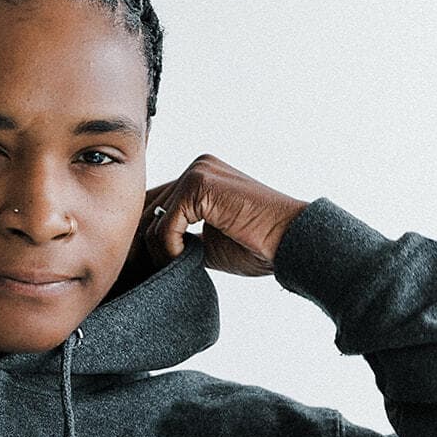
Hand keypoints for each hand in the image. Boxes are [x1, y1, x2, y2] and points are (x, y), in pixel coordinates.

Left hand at [127, 153, 309, 279]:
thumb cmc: (257, 247)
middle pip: (148, 207)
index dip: (146, 234)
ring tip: (181, 264)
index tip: (145, 262)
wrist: (290, 243)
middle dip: (146, 242)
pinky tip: (188, 257)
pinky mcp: (199, 185)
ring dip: (161, 250)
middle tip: (151, 268)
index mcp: (202, 177)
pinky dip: (171, 248)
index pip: (156, 202)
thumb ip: (179, 237)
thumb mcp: (207, 242)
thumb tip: (145, 249)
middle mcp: (198, 168)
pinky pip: (165, 224)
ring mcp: (198, 172)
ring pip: (153, 219)